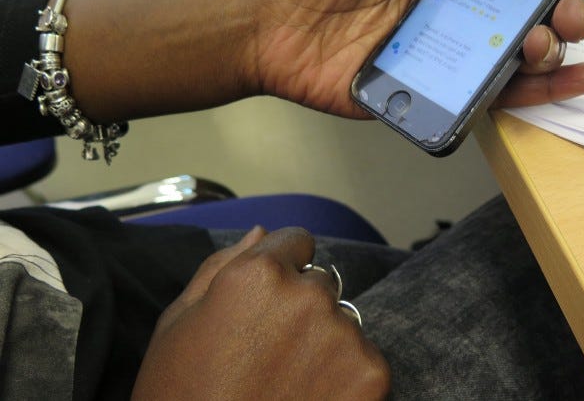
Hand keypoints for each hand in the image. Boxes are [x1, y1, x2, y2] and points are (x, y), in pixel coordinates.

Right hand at [132, 227, 388, 399]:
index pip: (297, 241)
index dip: (283, 269)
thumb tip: (261, 232)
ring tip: (289, 384)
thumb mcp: (178, 324)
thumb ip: (222, 266)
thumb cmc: (179, 395)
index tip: (271, 300)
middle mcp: (307, 294)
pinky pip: (365, 358)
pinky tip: (312, 400)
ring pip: (343, 322)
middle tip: (272, 354)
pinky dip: (347, 377)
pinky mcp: (371, 373)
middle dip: (303, 307)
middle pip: (321, 283)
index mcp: (257, 274)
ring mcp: (343, 334)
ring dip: (325, 342)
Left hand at [252, 0, 583, 117]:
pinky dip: (537, 91)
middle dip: (570, 3)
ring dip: (556, 44)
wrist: (264, 17)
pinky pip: (493, 94)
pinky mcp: (433, 89)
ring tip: (562, 32)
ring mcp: (445, 53)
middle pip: (529, 11)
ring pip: (519, 53)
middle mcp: (453, 10)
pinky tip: (573, 76)